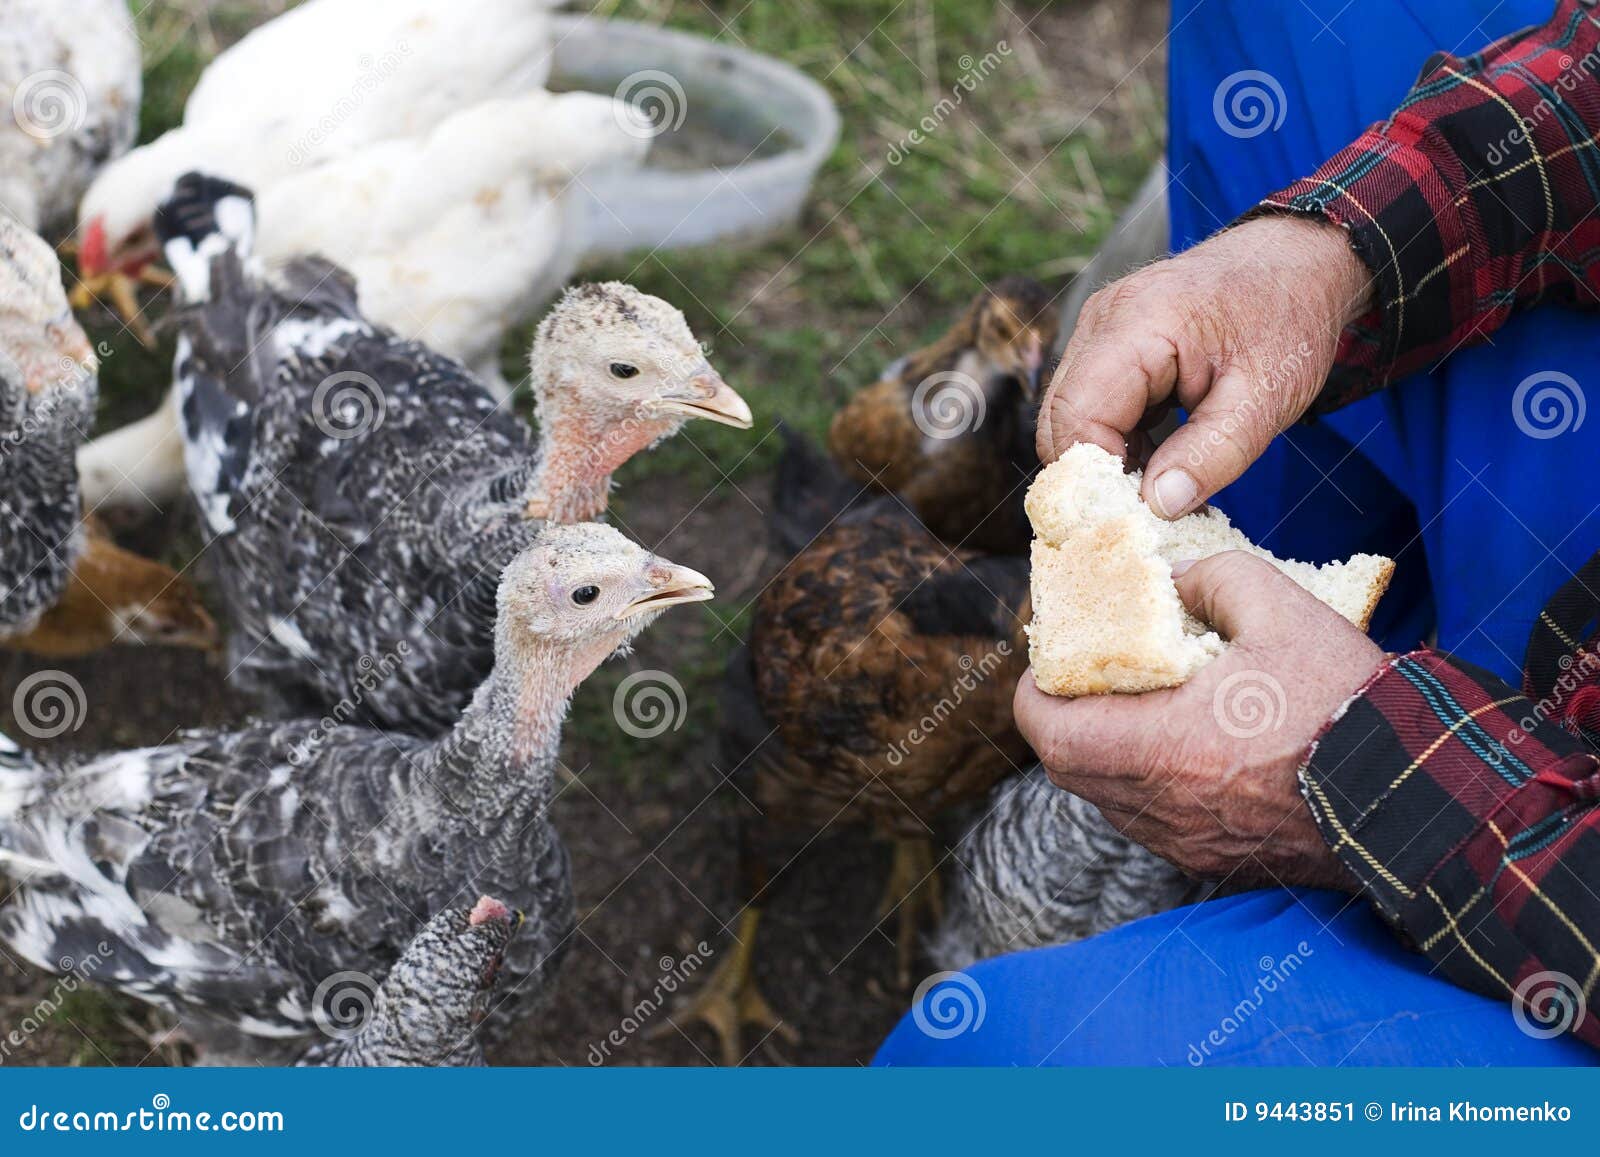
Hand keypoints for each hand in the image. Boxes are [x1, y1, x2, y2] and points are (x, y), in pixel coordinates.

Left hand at [1013, 551, 1384, 889]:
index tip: (1053, 656)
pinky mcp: (1214, 860)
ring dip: (1108, 750)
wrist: (1420, 800)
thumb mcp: (1279, 609)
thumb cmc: (1348, 706)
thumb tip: (1173, 581)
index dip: (1036, 690)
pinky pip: (1152, 817)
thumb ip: (1212, 580)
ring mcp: (1184, 842)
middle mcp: (1158, 806)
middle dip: (1068, 716)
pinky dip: (1149, 779)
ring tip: (1140, 703)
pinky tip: (1188, 742)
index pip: (1047, 729)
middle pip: (1069, 766)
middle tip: (1093, 674)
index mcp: (1159, 748)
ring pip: (1108, 796)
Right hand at [1038, 215, 1372, 517]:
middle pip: (1059, 420)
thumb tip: (1160, 507)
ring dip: (1107, 462)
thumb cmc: (1288, 319)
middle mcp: (1102, 321)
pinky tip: (1157, 464)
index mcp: (1136, 324)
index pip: (1077, 416)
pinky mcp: (1107, 343)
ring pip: (1068, 417)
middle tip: (1147, 516)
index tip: (1137, 517)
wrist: (1299, 261)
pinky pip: (1089, 405)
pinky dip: (1116, 443)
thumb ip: (1213, 454)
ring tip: (1161, 491)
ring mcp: (1099, 330)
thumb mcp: (1267, 396)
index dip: (1096, 477)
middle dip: (1095, 477)